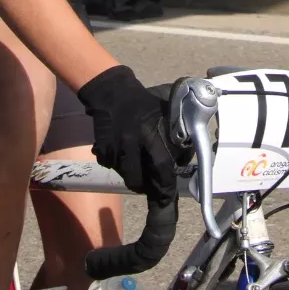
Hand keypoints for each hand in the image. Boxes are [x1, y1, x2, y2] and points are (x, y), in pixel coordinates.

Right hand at [77, 65, 177, 202]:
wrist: (112, 92)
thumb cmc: (145, 102)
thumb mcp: (166, 111)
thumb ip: (177, 132)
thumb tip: (186, 157)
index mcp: (151, 132)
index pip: (161, 166)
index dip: (165, 186)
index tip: (168, 197)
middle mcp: (131, 142)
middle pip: (138, 179)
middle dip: (147, 189)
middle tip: (154, 192)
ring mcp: (114, 148)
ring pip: (126, 176)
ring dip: (134, 178)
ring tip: (140, 170)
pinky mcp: (102, 150)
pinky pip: (112, 167)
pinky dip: (119, 166)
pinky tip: (124, 153)